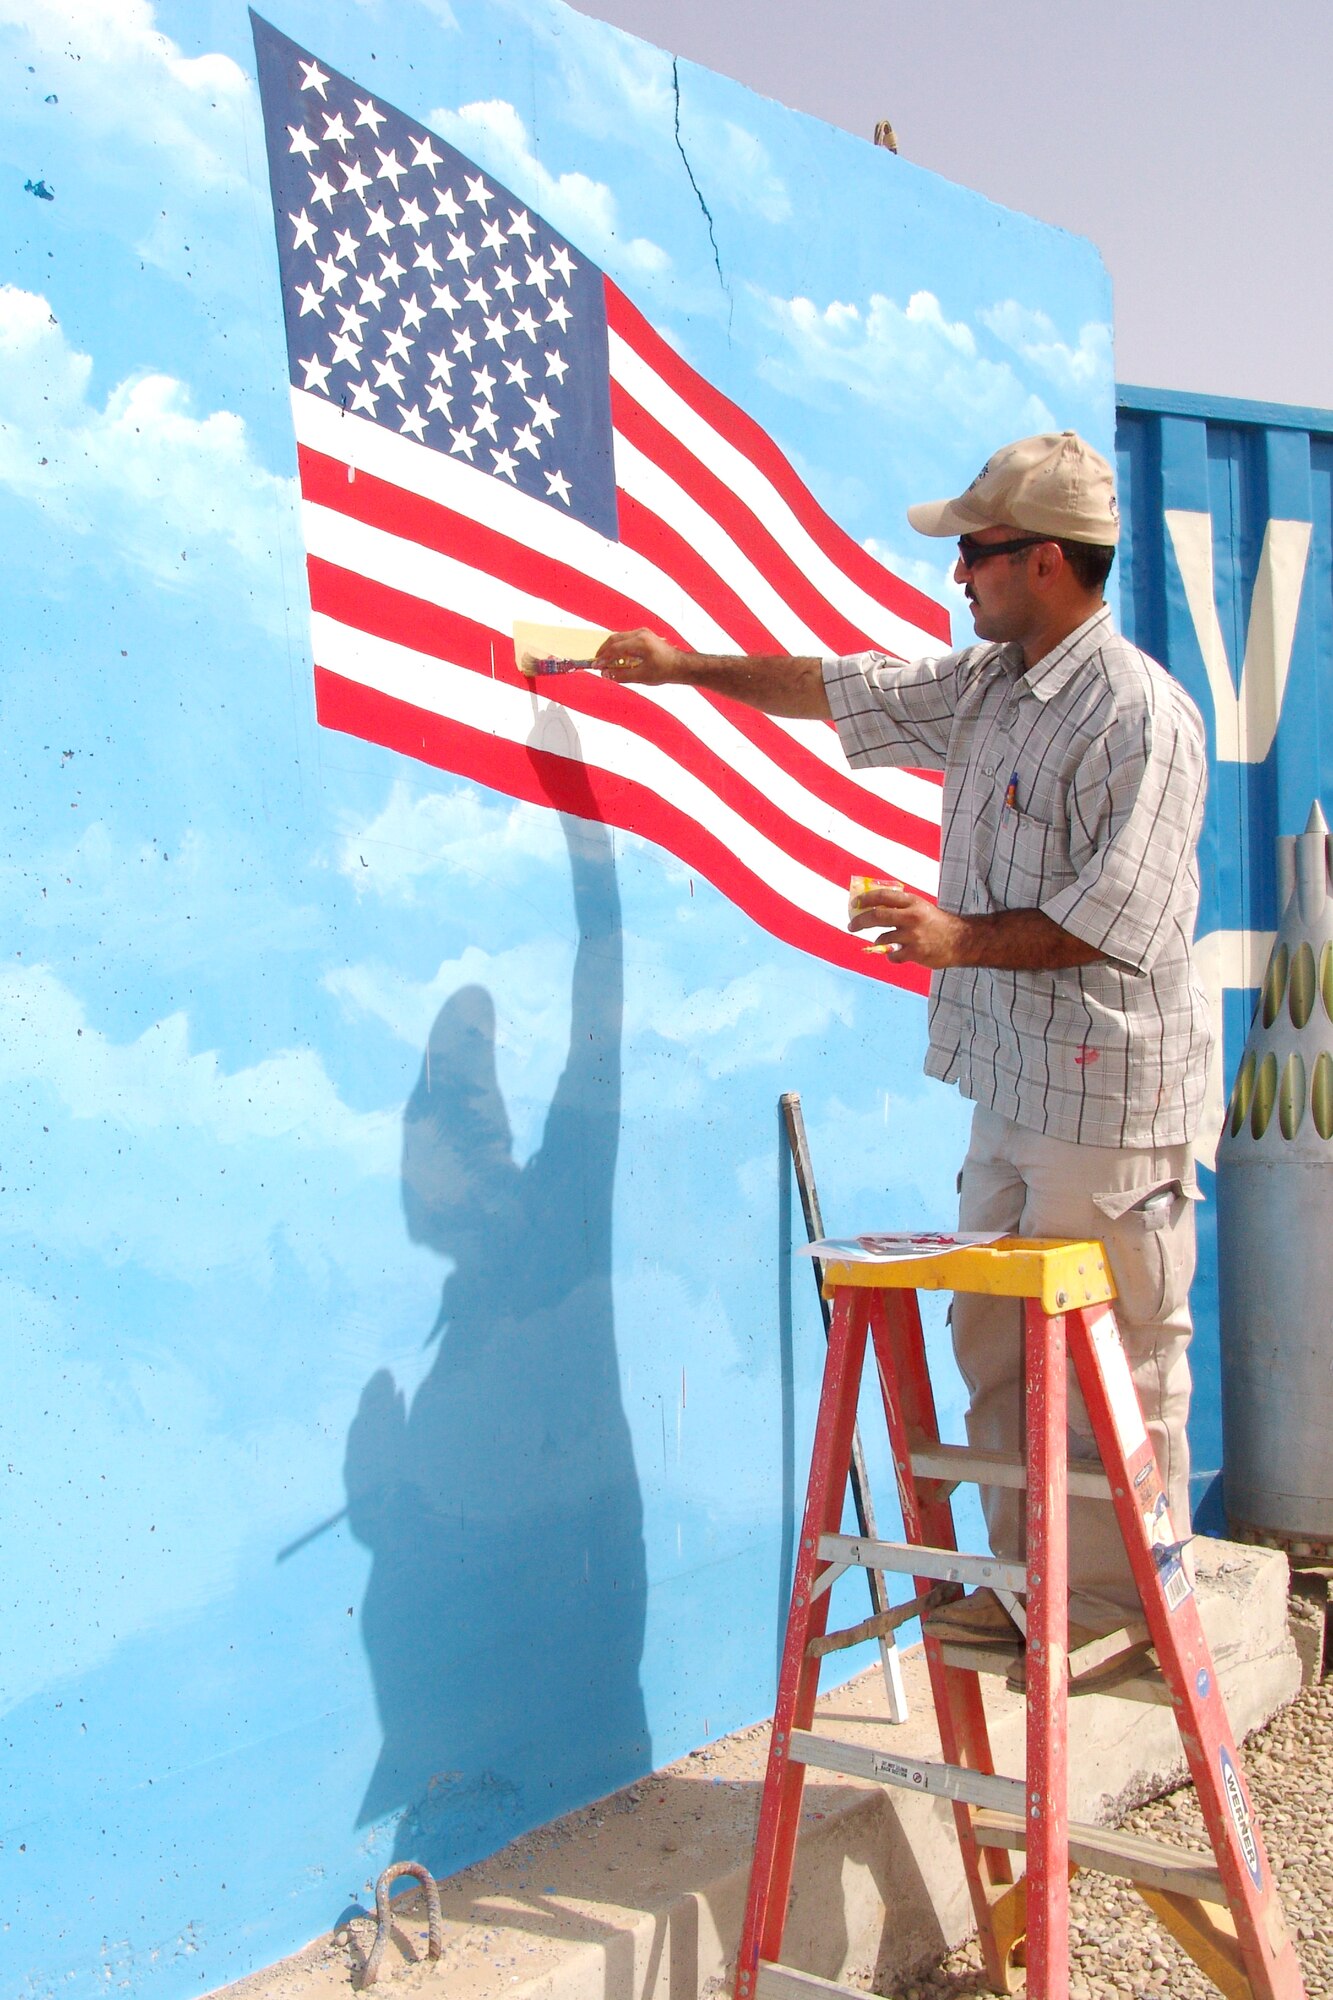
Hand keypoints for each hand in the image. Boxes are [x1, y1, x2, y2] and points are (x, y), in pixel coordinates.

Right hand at [593, 627, 687, 684]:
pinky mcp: (644, 635)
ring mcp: (643, 633)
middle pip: (614, 639)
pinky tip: (618, 658)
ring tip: (606, 662)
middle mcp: (640, 634)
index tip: (596, 666)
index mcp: (640, 642)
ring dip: (611, 649)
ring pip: (619, 637)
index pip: (615, 648)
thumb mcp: (641, 676)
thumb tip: (606, 675)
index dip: (603, 658)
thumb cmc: (664, 670)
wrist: (680, 665)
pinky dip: (619, 647)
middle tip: (598, 663)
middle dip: (604, 651)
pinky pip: (626, 639)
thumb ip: (621, 675)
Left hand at [849, 884, 970, 968]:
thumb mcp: (921, 907)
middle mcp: (912, 916)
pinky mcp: (916, 952)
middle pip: (876, 916)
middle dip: (859, 921)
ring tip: (883, 941)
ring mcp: (913, 935)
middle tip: (851, 926)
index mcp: (912, 902)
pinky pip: (892, 955)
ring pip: (882, 938)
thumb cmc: (937, 923)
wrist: (962, 941)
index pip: (883, 896)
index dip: (865, 899)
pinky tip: (897, 954)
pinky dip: (891, 956)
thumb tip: (872, 907)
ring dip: (879, 940)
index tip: (854, 904)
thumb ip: (900, 907)